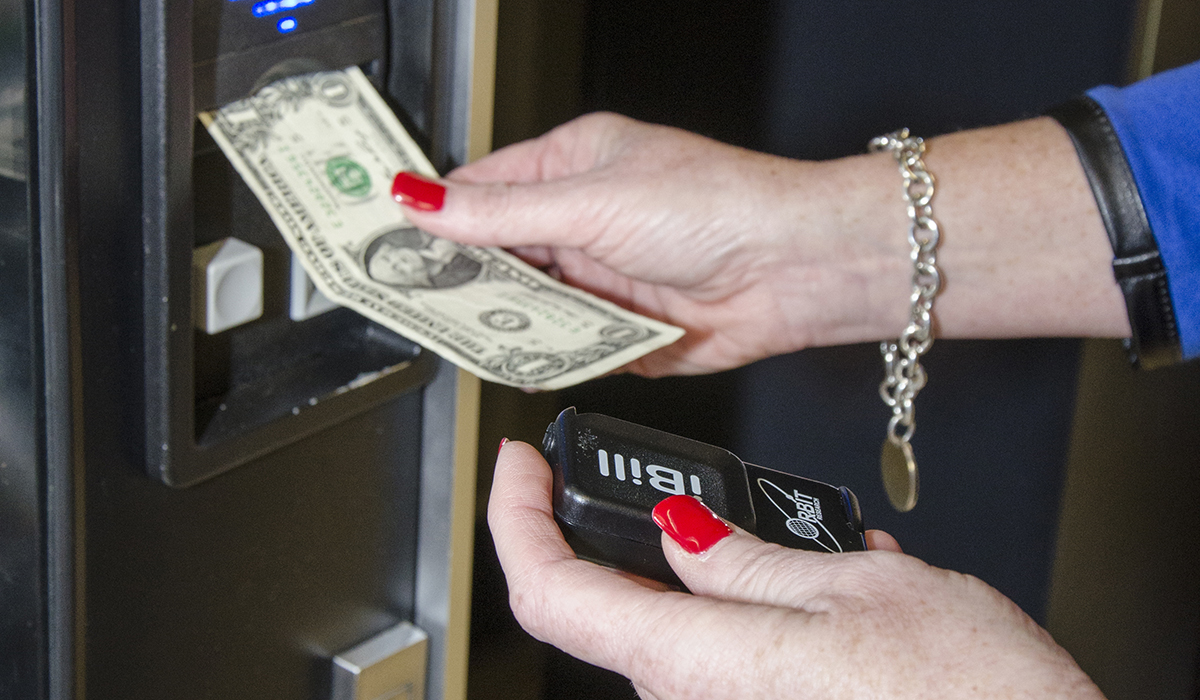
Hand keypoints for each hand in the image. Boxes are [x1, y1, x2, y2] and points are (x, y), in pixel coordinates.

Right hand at [402, 113, 913, 376]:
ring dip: (508, 320)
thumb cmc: (718, 205)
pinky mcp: (626, 326)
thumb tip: (421, 197)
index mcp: (573, 166)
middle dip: (467, 279)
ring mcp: (605, 276)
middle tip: (418, 300)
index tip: (387, 242)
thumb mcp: (591, 202)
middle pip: (500, 254)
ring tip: (467, 334)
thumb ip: (500, 212)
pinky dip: (550, 355)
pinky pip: (570, 345)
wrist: (794, 270)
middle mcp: (586, 220)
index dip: (434, 215)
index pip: (482, 188)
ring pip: (531, 305)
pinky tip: (527, 361)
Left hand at [490, 440, 1103, 699]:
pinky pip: (738, 659)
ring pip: (692, 627)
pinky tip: (837, 594)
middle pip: (625, 607)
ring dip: (736, 576)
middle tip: (704, 496)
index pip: (553, 595)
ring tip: (814, 546)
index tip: (519, 469)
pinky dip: (769, 613)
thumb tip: (681, 536)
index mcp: (700, 664)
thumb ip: (748, 562)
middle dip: (658, 541)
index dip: (517, 523)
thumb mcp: (858, 590)